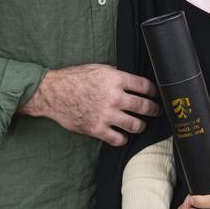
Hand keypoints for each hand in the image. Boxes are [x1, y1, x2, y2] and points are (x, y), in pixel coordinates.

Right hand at [20, 64, 160, 145]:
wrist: (53, 93)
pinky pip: (118, 139)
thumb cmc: (74, 78)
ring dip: (141, 126)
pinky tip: (123, 135)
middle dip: (154, 110)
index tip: (156, 95)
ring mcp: (106, 114)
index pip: (146, 86)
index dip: (155, 92)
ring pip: (135, 125)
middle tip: (156, 111)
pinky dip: (123, 139)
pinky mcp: (97, 129)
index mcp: (116, 79)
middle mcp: (114, 97)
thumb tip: (132, 80)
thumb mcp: (98, 69)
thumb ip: (117, 75)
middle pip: (145, 106)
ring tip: (141, 125)